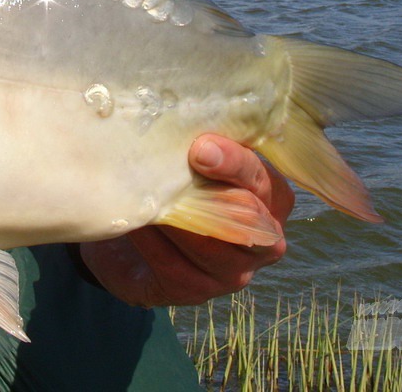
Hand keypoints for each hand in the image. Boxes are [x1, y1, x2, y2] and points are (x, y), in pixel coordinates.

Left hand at [78, 134, 293, 306]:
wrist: (132, 226)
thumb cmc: (171, 176)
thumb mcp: (190, 154)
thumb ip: (199, 139)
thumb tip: (180, 109)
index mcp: (270, 197)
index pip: (264, 181)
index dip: (236, 164)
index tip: (201, 146)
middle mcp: (262, 238)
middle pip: (248, 216)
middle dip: (214, 189)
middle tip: (182, 163)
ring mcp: (232, 271)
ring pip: (211, 247)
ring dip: (175, 214)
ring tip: (143, 187)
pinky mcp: (195, 292)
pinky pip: (175, 267)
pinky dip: (152, 241)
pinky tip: (133, 220)